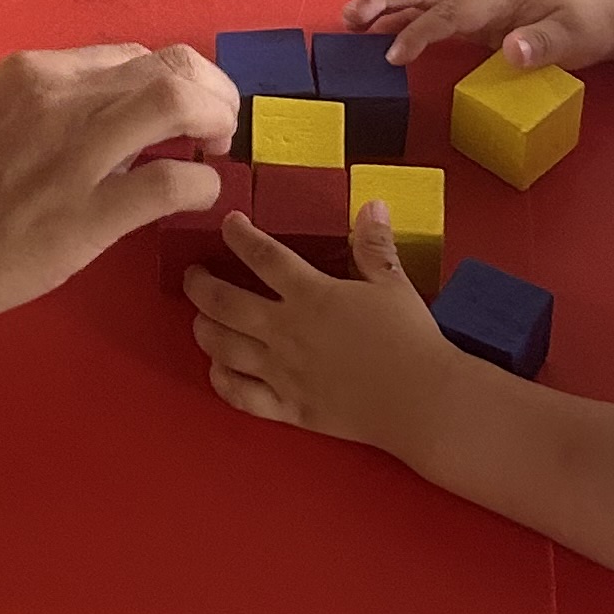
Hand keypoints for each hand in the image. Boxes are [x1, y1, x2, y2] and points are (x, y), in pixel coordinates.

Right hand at [0, 46, 236, 341]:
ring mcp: (71, 152)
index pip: (131, 56)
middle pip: (174, 65)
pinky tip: (194, 201)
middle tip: (216, 133)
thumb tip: (92, 140)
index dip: (172, 82)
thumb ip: (37, 121)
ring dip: (217, 126)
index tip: (178, 118)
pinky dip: (201, 186)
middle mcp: (58, 96)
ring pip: (182, 103)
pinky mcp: (81, 216)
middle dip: (213, 94)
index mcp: (30, 73)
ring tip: (215, 156)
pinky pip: (174, 181)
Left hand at [185, 204, 466, 450]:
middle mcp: (286, 331)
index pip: (262, 256)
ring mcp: (283, 372)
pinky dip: (222, 380)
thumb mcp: (394, 285)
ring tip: (200, 318)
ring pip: (224, 347)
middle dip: (200, 286)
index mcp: (311, 295)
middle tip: (192, 275)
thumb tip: (371, 205)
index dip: (239, 236)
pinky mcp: (289, 407)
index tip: (228, 224)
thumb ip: (375, 245)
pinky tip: (218, 369)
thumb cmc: (410, 340)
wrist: (422, 400)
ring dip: (204, 329)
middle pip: (225, 302)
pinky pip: (242, 395)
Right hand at [345, 0, 613, 71]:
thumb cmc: (590, 23)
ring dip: (386, 1)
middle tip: (351, 17)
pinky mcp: (478, 13)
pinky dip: (403, 13)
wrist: (607, 11)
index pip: (450, 13)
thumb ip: (542, 44)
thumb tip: (509, 50)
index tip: (393, 56)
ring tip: (351, 18)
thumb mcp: (575, 38)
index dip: (419, 33)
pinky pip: (432, 7)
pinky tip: (383, 28)